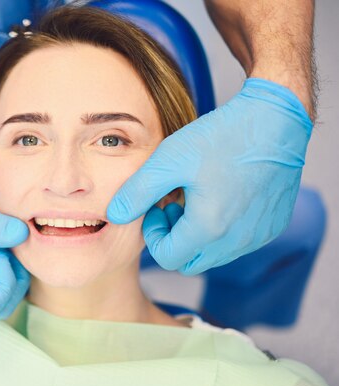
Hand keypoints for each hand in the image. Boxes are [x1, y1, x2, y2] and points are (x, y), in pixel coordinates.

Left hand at [107, 78, 312, 274]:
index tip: (158, 206)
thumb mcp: (169, 160)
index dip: (154, 235)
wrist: (275, 119)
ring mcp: (258, 236)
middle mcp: (237, 241)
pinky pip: (238, 243)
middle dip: (174, 239)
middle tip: (174, 204)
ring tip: (195, 198)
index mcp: (209, 228)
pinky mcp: (273, 227)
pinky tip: (219, 196)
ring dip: (197, 236)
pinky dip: (222, 230)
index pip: (167, 257)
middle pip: (189, 262)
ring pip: (214, 255)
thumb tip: (113, 216)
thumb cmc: (221, 137)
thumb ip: (137, 192)